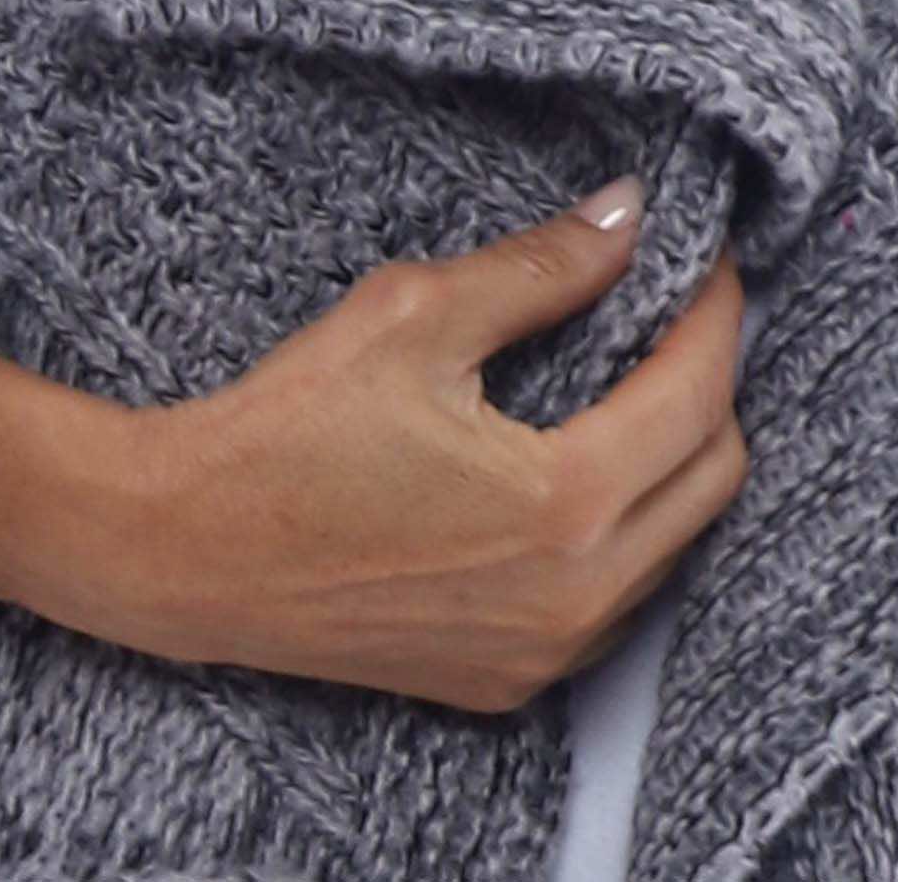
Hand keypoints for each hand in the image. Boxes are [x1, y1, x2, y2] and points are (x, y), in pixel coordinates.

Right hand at [54, 182, 746, 714]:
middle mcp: (575, 601)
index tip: (705, 257)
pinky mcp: (505, 682)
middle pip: (713, 474)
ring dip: (673, 455)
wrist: (182, 549)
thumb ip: (541, 268)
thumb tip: (627, 215)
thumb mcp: (416, 317)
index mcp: (563, 507)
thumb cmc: (285, 429)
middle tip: (673, 308)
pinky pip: (616, 599)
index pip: (697, 392)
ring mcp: (542, 656)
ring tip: (630, 373)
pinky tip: (574, 463)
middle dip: (710, 379)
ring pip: (675, 542)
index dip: (715, 309)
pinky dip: (625, 524)